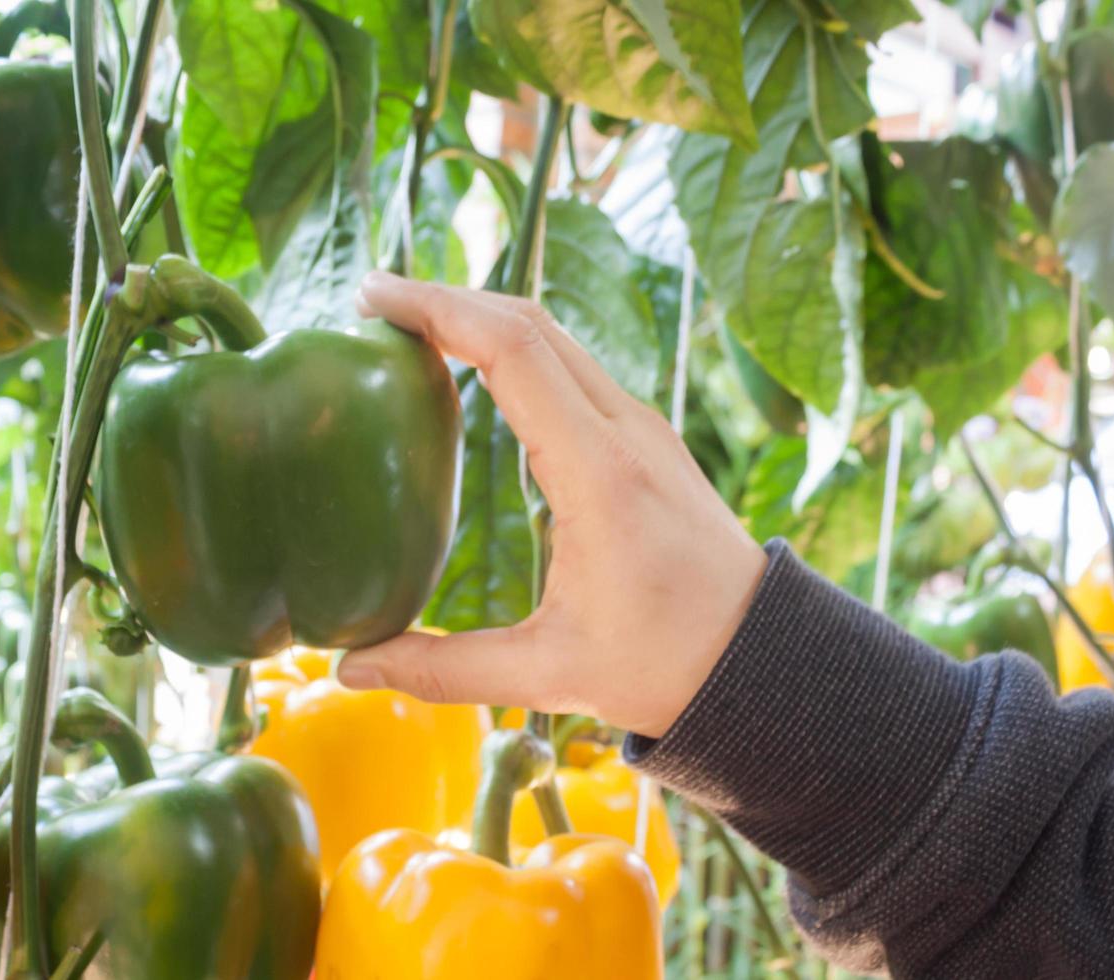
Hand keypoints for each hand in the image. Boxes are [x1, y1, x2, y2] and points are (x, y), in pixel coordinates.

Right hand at [337, 272, 768, 737]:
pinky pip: (572, 363)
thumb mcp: (550, 674)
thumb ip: (444, 671)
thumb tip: (349, 667)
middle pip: (529, 321)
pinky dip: (514, 345)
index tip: (371, 299)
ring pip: (554, 336)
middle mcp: (625, 429)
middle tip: (370, 302)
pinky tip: (472, 364)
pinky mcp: (645, 436)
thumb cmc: (666, 664)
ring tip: (408, 324)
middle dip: (446, 297)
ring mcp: (642, 424)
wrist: (764, 657)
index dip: (437, 309)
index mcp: (599, 473)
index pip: (513, 349)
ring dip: (481, 314)